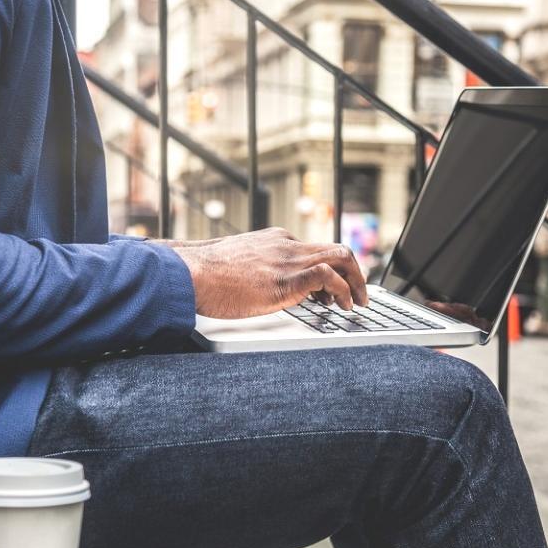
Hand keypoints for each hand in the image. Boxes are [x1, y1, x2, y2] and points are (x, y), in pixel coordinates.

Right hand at [169, 227, 368, 318]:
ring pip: (341, 257)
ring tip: (357, 303)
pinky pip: (329, 276)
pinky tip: (342, 307)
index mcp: (274, 241)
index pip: (314, 250)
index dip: (331, 271)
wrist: (189, 273)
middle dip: (353, 272)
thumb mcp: (234, 268)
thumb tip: (250, 289)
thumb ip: (251, 272)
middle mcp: (286, 245)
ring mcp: (288, 260)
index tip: (333, 290)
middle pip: (335, 249)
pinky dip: (343, 291)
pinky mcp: (287, 279)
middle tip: (358, 294)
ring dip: (356, 281)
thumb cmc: (202, 276)